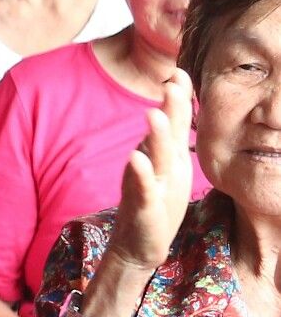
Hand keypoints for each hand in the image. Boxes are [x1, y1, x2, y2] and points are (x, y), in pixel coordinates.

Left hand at [109, 67, 192, 273]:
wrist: (140, 244)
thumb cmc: (152, 200)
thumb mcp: (159, 166)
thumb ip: (160, 140)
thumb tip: (162, 109)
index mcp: (171, 158)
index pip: (178, 125)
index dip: (178, 100)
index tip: (177, 72)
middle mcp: (170, 170)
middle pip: (173, 136)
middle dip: (175, 110)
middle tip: (174, 83)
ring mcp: (161, 188)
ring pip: (160, 159)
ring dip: (158, 137)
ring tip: (155, 113)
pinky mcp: (148, 208)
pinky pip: (145, 189)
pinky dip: (142, 174)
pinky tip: (136, 158)